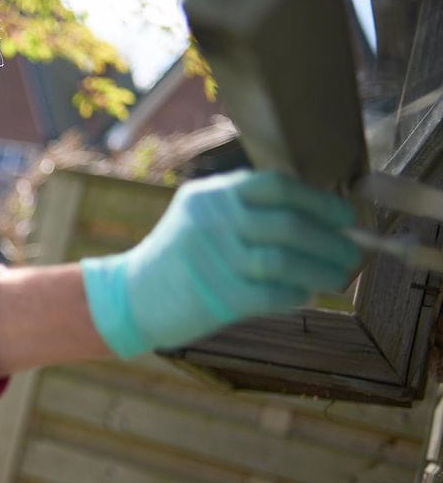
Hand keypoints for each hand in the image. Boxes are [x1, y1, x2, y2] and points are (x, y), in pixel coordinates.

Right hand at [81, 170, 360, 357]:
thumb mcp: (201, 215)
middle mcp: (212, 221)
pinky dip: (298, 294)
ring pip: (287, 261)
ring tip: (336, 277)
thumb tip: (320, 216)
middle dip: (331, 242)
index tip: (344, 217)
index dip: (318, 201)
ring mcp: (215, 258)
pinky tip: (304, 294)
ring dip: (322, 271)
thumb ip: (246, 208)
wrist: (132, 296)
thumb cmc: (180, 258)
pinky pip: (276, 293)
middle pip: (289, 225)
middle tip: (351, 255)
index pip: (276, 186)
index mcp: (211, 195)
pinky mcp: (219, 296)